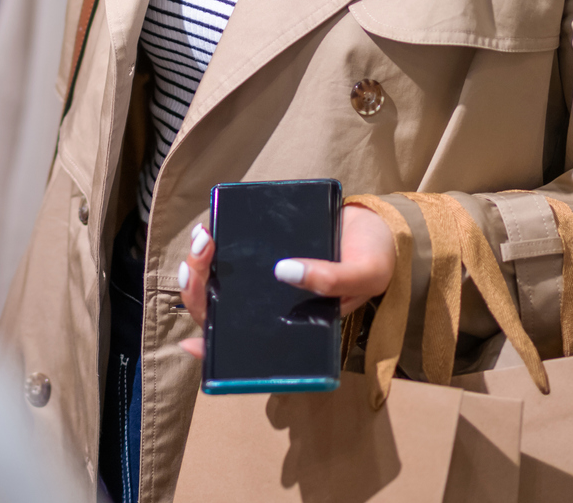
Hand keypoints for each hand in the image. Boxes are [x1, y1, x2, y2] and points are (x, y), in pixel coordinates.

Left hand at [177, 203, 397, 358]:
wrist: (379, 222)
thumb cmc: (373, 259)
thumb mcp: (364, 276)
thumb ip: (332, 280)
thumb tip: (285, 271)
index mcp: (292, 326)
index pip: (248, 346)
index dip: (217, 350)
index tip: (194, 344)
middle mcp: (271, 307)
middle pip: (221, 310)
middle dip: (198, 289)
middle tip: (198, 261)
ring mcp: (263, 279)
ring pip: (217, 281)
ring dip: (199, 263)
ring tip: (204, 238)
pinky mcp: (260, 249)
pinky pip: (230, 250)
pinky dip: (215, 242)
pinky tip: (210, 227)